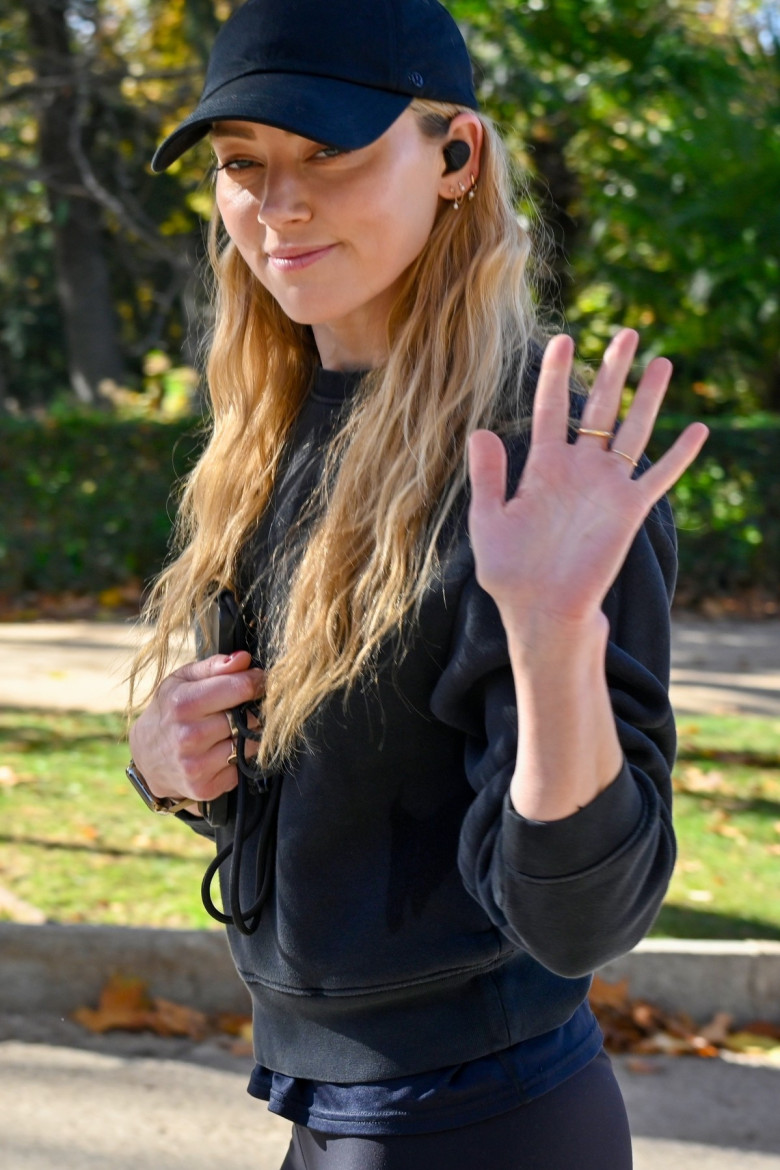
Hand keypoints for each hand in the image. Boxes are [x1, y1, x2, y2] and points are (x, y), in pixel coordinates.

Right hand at [128, 652, 264, 803]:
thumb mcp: (182, 680)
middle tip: (242, 707)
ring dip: (247, 735)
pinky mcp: (205, 787)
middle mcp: (188, 736)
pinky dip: (238, 758)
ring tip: (230, 729)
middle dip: (251, 709)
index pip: (239, 688)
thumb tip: (243, 659)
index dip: (255, 682)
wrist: (147, 756)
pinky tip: (222, 751)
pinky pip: (241, 767)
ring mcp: (196, 765)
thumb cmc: (169, 710)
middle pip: (248, 717)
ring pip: (249, 743)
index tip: (259, 680)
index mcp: (182, 704)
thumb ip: (213, 666)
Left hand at [468, 329, 707, 636]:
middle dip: (612, 371)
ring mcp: (606, 488)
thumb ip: (489, 477)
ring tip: (662, 362)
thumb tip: (480, 430)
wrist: (541, 611)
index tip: (563, 339)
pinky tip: (698, 430)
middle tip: (627, 332)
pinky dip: (679, 456)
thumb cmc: (510, 572)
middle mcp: (578, 470)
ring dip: (648, 399)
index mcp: (542, 468)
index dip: (556, 375)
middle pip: (599, 409)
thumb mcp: (488, 521)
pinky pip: (659, 478)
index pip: (551, 410)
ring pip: (633, 432)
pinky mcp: (628, 511)